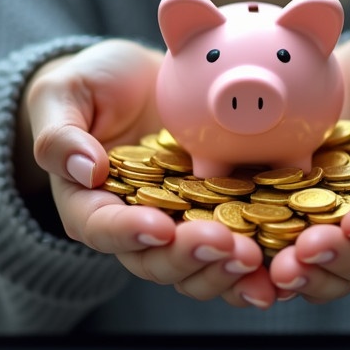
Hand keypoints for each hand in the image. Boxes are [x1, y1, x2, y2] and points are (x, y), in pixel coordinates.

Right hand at [17, 39, 267, 306]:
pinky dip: (265, 262)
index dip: (128, 234)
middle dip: (191, 258)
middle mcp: (139, 228)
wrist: (147, 79)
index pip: (102, 228)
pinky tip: (289, 262)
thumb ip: (60, 133)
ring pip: (202, 267)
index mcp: (93, 205)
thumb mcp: (66, 93)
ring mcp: (186, 227)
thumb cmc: (96, 84)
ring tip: (256, 258)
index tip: (157, 227)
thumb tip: (85, 169)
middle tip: (225, 244)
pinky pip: (244, 248)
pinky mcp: (227, 216)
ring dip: (228, 270)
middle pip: (158, 260)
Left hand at [267, 30, 349, 302]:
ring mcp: (336, 226)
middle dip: (340, 259)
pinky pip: (282, 254)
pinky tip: (246, 266)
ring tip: (276, 269)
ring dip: (304, 275)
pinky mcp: (293, 221)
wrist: (345, 69)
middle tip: (307, 251)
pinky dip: (265, 267)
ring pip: (328, 269)